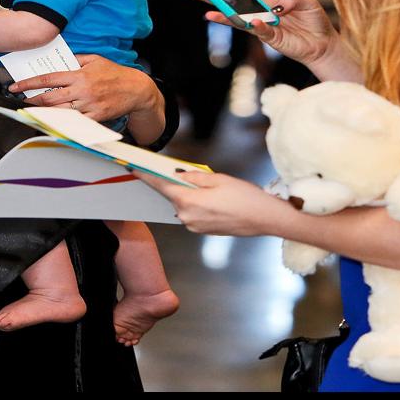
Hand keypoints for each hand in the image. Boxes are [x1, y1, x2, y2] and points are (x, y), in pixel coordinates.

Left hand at [9, 54, 157, 122]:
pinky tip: (53, 121)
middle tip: (21, 101)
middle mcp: (82, 91)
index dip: (29, 83)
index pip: (48, 78)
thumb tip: (59, 61)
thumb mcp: (95, 60)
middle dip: (32, 100)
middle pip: (50, 97)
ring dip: (44, 112)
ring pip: (60, 111)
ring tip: (33, 111)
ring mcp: (88, 105)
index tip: (16, 86)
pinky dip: (62, 122)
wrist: (136, 89)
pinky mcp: (95, 117)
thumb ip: (76, 60)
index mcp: (79, 75)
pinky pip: (75, 121)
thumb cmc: (116, 74)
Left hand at [133, 171, 291, 236]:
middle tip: (186, 173)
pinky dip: (197, 204)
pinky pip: (193, 213)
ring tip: (210, 188)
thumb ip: (194, 177)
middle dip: (176, 184)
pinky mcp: (202, 231)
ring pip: (184, 205)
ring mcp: (194, 226)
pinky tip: (213, 199)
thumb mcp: (219, 179)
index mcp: (189, 202)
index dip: (147, 176)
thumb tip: (178, 175)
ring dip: (190, 195)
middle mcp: (187, 217)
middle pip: (173, 196)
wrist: (265, 219)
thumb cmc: (246, 198)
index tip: (134, 169)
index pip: (161, 186)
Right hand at [184, 0, 345, 72]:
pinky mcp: (271, 39)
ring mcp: (264, 26)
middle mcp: (261, 11)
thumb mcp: (308, 2)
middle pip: (233, 2)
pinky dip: (256, 26)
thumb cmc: (315, 21)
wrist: (324, 44)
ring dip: (224, 15)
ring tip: (208, 13)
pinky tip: (251, 22)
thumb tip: (279, 5)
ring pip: (239, 19)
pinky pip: (260, 32)